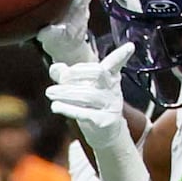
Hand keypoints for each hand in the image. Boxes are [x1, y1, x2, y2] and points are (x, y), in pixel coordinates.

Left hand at [46, 44, 145, 180]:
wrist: (105, 134)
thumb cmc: (92, 106)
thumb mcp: (81, 89)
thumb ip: (67, 76)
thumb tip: (55, 67)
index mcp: (110, 78)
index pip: (115, 64)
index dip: (122, 56)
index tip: (130, 46)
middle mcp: (113, 90)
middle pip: (98, 74)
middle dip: (76, 74)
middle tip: (60, 79)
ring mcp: (111, 106)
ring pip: (88, 95)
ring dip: (66, 93)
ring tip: (50, 93)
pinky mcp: (105, 122)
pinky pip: (85, 114)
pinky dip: (68, 109)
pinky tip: (55, 106)